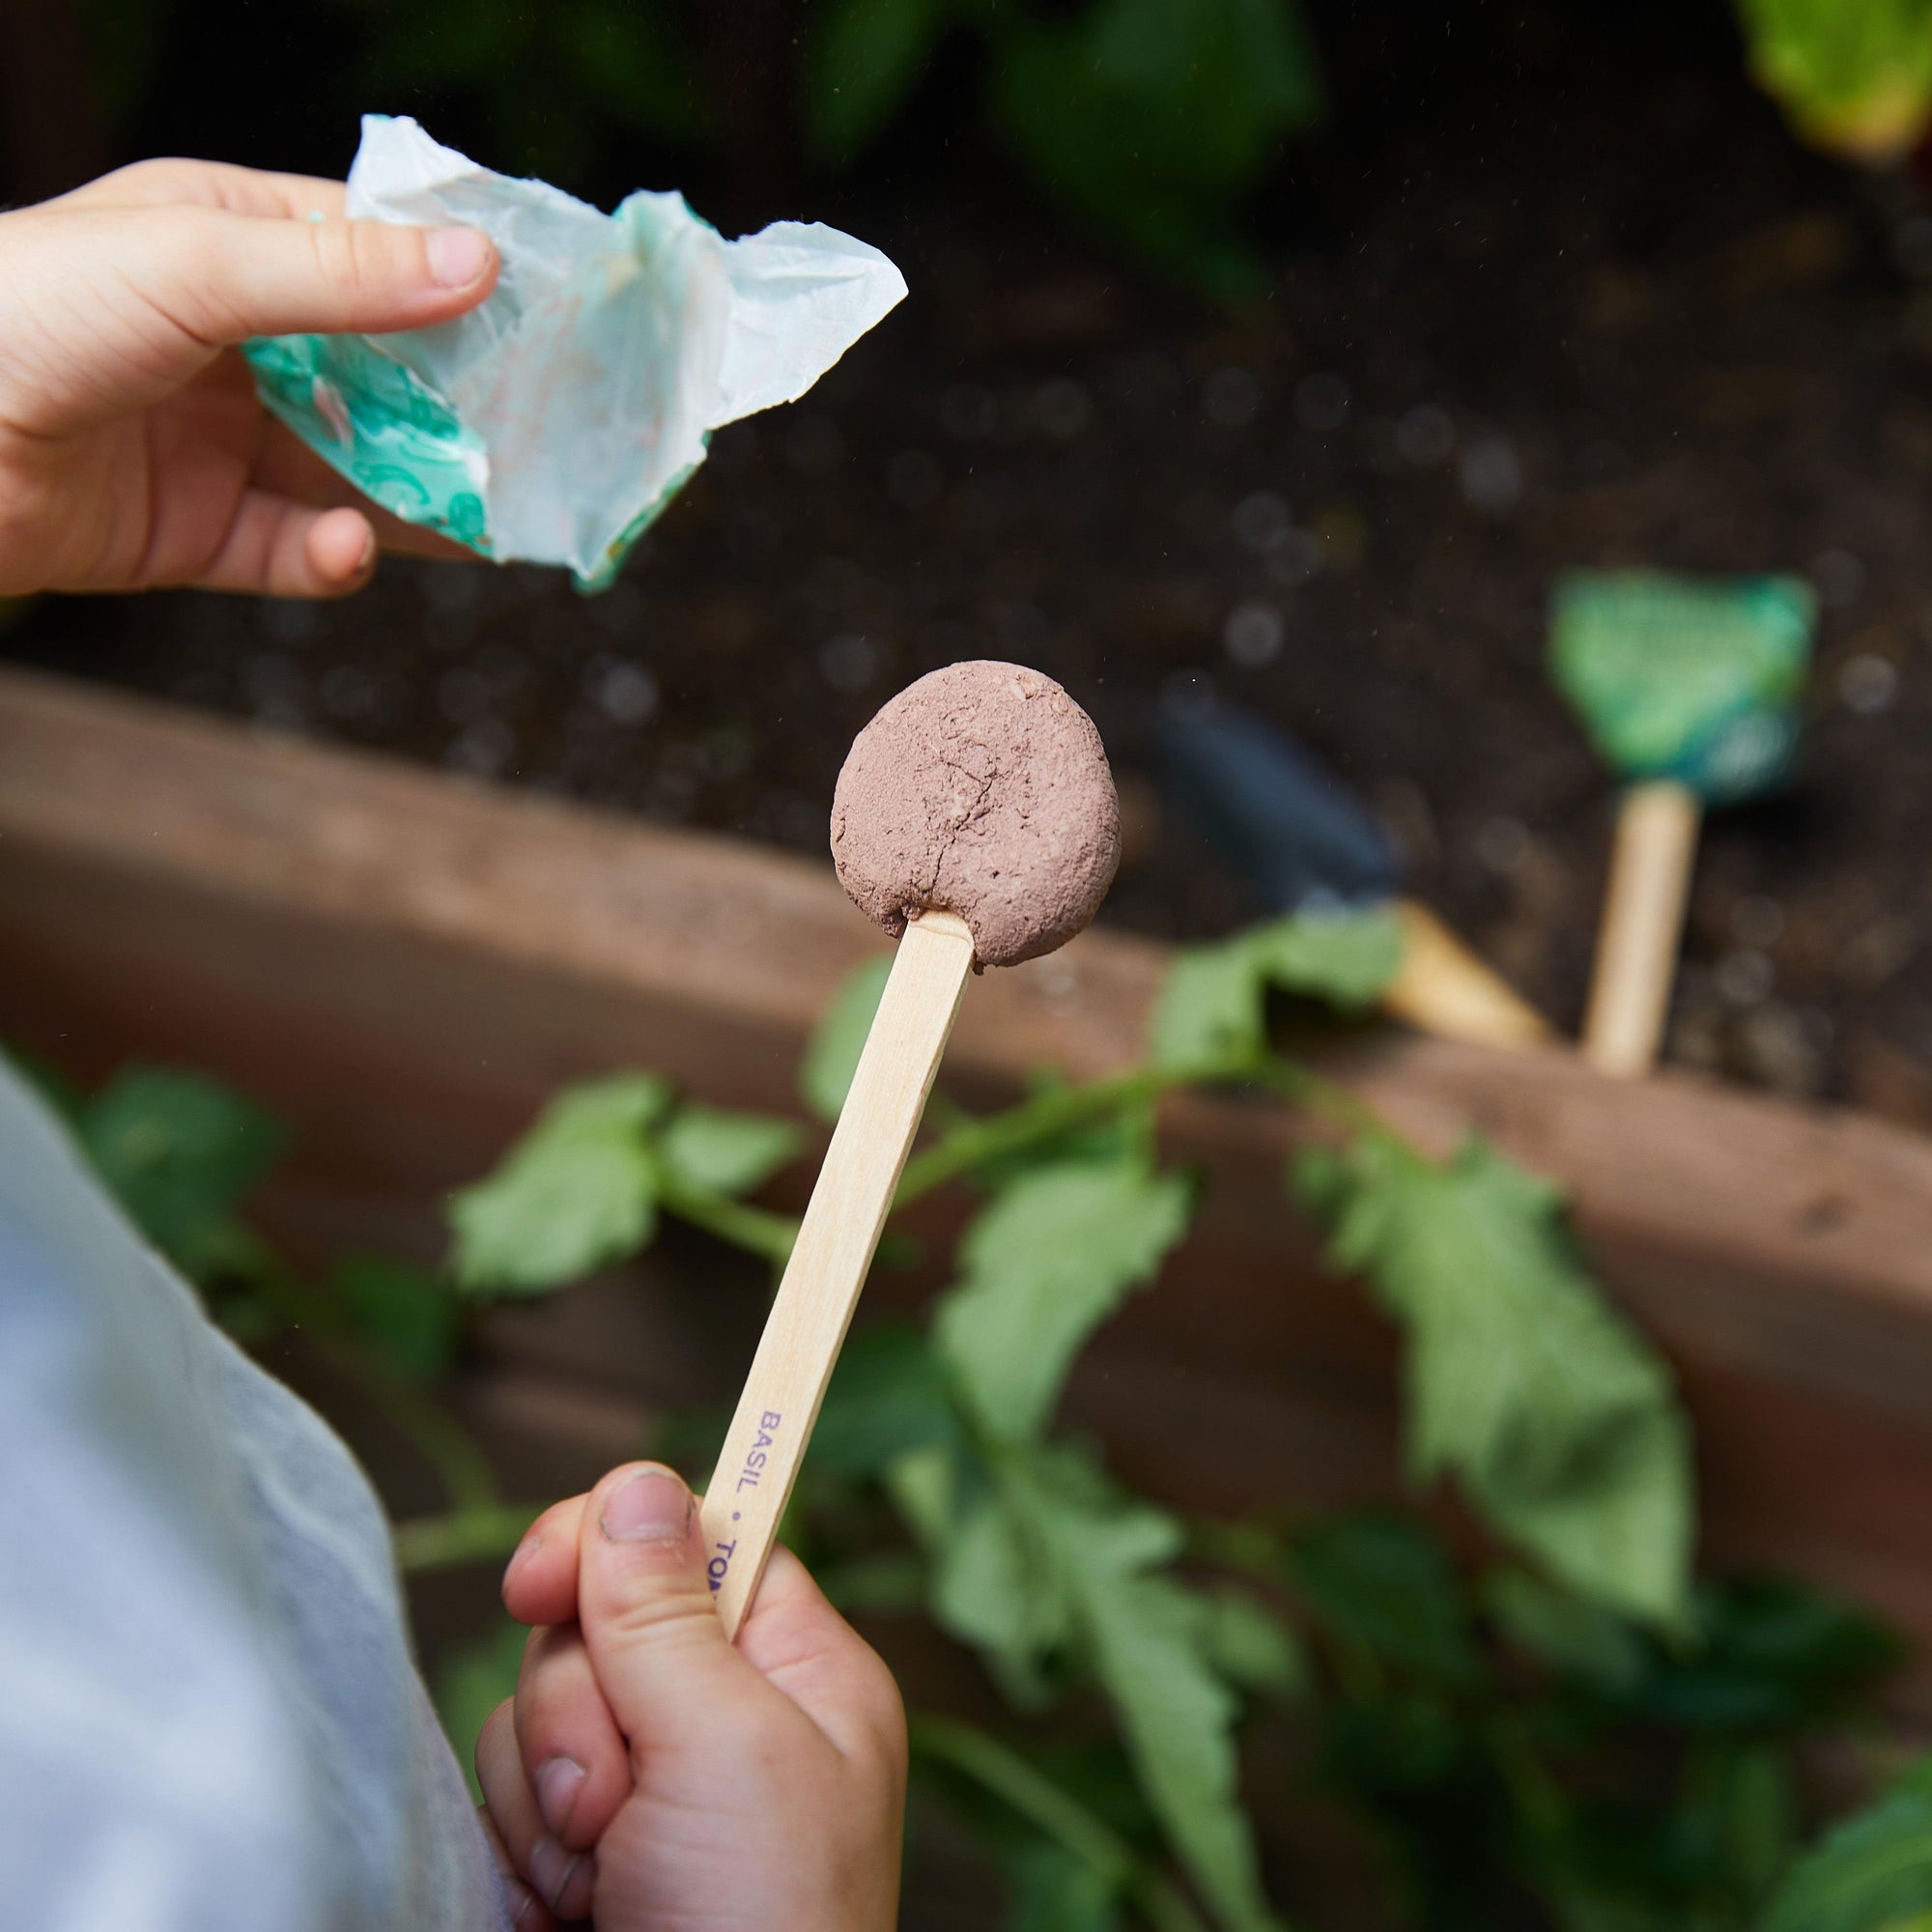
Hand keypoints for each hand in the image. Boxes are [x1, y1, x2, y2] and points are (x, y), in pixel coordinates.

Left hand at [0, 158, 497, 599]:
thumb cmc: (29, 311)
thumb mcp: (195, 264)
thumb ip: (341, 274)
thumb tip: (479, 263)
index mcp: (225, 241)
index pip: (369, 252)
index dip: (455, 280)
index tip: (543, 313)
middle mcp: (232, 341)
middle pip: (380, 376)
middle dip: (455, 408)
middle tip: (536, 434)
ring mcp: (219, 442)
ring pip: (353, 474)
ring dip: (418, 496)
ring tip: (485, 515)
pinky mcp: (199, 533)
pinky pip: (294, 552)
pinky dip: (333, 557)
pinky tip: (347, 547)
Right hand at [477, 1463, 905, 1931]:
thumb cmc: (762, 1931)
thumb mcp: (727, 1747)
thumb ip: (665, 1611)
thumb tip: (638, 1481)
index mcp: (795, 1672)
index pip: (699, 1540)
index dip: (615, 1541)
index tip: (543, 1574)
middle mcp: (725, 1719)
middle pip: (599, 1621)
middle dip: (580, 1711)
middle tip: (620, 1799)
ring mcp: (652, 1791)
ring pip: (538, 1710)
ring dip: (549, 1797)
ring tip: (605, 1875)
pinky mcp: (585, 1855)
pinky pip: (510, 1796)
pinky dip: (523, 1854)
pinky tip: (569, 1908)